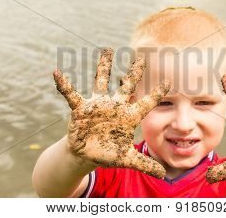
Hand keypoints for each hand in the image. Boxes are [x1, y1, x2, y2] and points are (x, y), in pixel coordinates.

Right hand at [53, 48, 169, 177]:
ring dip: (103, 67)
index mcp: (128, 117)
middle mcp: (114, 107)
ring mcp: (97, 105)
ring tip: (107, 50)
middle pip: (126, 86)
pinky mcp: (81, 109)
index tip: (168, 81)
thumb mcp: (127, 159)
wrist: (86, 154)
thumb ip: (144, 164)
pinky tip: (56, 73)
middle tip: (141, 59)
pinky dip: (64, 84)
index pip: (145, 103)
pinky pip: (71, 94)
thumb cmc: (108, 153)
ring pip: (101, 82)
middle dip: (133, 73)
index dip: (156, 93)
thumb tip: (163, 175)